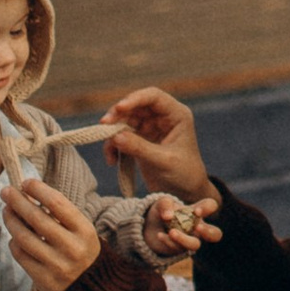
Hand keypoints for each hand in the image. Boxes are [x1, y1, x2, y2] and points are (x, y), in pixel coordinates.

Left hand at [1, 175, 102, 290]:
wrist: (92, 289)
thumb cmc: (82, 251)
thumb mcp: (82, 230)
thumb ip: (60, 214)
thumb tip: (29, 194)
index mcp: (84, 231)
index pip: (57, 203)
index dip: (38, 190)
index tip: (26, 182)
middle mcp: (71, 247)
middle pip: (37, 218)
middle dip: (18, 201)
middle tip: (6, 191)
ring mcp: (57, 265)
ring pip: (24, 237)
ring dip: (11, 221)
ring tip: (7, 211)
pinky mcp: (44, 279)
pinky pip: (21, 256)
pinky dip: (14, 243)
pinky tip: (14, 236)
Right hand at [104, 87, 215, 205]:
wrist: (185, 193)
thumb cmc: (184, 174)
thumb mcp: (163, 161)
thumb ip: (140, 148)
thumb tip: (115, 136)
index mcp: (176, 115)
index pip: (153, 97)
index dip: (135, 98)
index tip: (118, 108)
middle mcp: (162, 117)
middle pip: (134, 106)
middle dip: (117, 116)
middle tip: (103, 127)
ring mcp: (150, 128)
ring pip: (124, 121)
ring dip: (112, 134)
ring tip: (109, 153)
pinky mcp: (139, 141)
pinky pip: (121, 137)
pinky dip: (113, 147)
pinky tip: (112, 161)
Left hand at [145, 193, 220, 261]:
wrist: (151, 227)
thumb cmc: (163, 212)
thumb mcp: (161, 203)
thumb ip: (165, 205)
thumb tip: (168, 216)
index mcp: (197, 212)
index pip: (210, 206)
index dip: (208, 209)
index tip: (196, 211)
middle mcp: (198, 227)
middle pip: (215, 234)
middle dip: (208, 232)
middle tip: (197, 228)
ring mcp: (190, 240)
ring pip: (195, 245)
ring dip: (184, 239)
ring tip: (172, 232)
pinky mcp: (179, 249)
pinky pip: (177, 248)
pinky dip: (168, 241)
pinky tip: (160, 235)